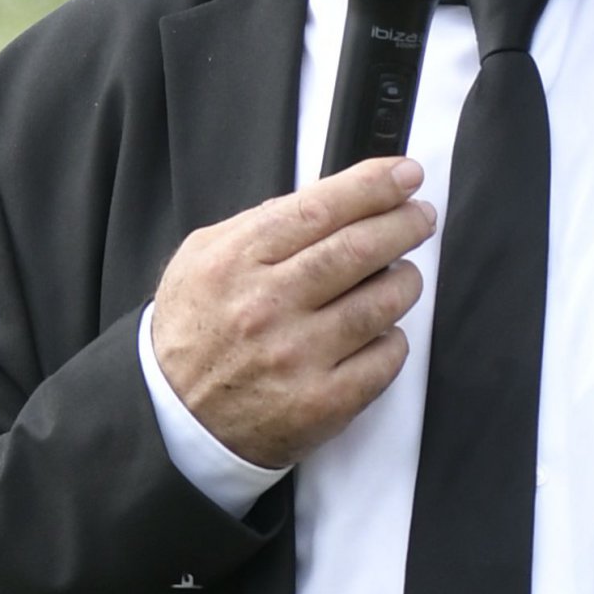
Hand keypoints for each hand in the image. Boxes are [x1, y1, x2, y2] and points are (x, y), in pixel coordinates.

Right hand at [150, 158, 435, 469]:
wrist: (174, 417)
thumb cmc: (194, 332)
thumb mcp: (201, 258)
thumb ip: (258, 224)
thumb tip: (329, 200)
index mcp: (235, 263)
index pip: (319, 209)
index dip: (372, 186)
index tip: (405, 175)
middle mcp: (266, 308)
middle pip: (357, 250)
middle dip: (402, 224)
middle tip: (420, 216)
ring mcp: (297, 358)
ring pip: (381, 302)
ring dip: (405, 280)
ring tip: (404, 273)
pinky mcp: (322, 403)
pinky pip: (385, 358)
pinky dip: (395, 337)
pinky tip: (384, 328)